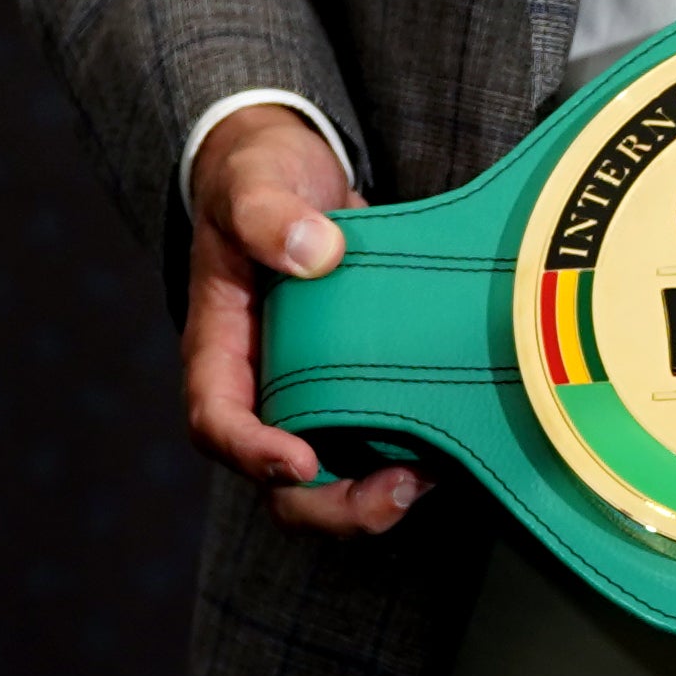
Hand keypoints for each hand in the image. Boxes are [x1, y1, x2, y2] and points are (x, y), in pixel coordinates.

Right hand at [184, 104, 418, 534]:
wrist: (295, 169)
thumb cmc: (259, 179)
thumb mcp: (252, 182)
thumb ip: (268, 214)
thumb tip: (312, 251)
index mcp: (219, 351)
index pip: (218, 422)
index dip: (253, 454)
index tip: (300, 460)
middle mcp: (262, 388)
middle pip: (279, 482)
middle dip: (332, 506)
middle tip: (394, 494)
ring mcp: (312, 394)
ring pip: (334, 478)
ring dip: (378, 495)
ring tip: (432, 479)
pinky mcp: (359, 385)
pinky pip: (378, 442)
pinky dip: (412, 456)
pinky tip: (456, 445)